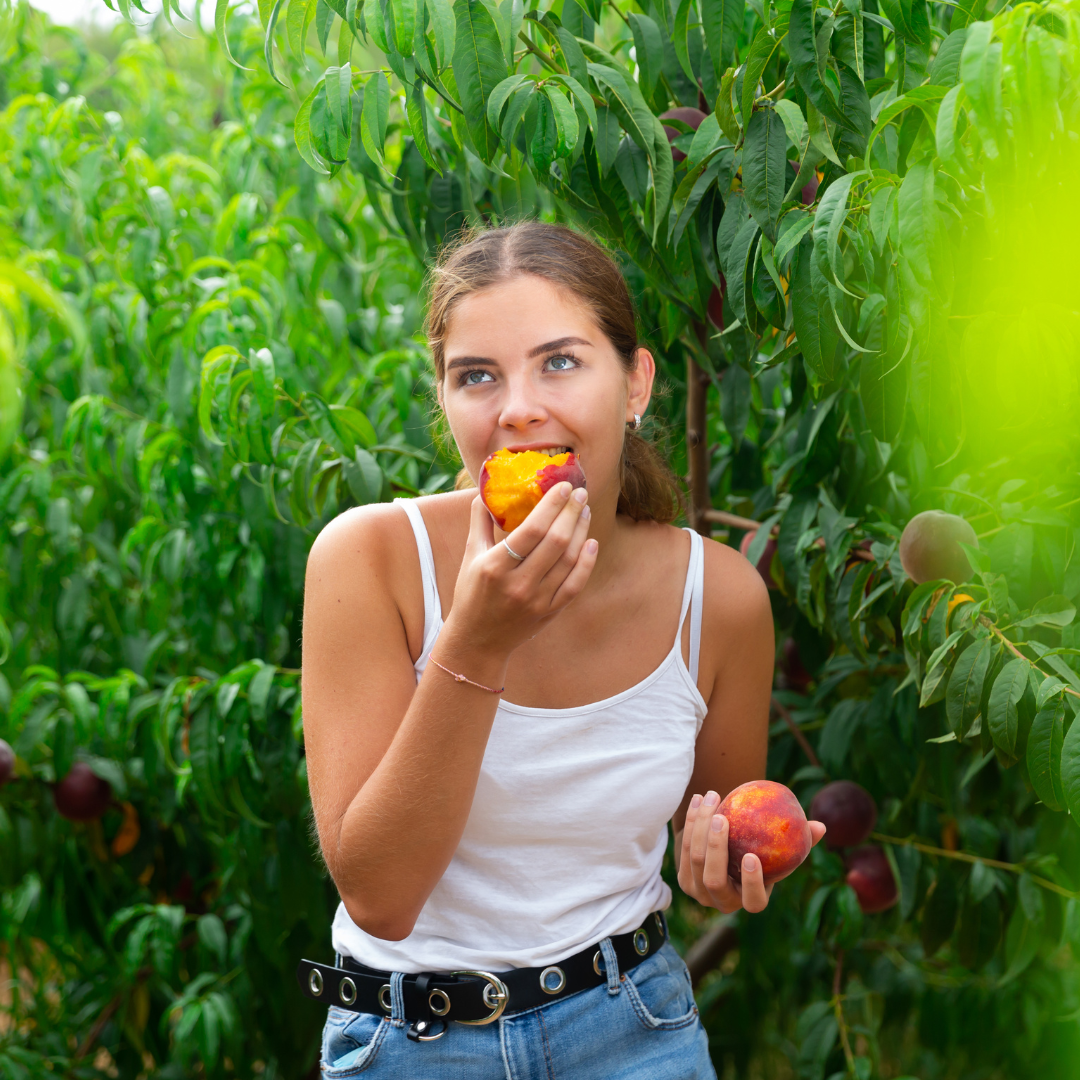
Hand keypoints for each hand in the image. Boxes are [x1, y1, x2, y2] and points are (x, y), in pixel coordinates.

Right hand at [444, 484, 597, 658]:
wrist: (477, 641)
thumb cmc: (472, 594)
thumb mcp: (470, 557)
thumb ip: (479, 522)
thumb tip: (485, 491)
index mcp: (495, 566)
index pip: (532, 529)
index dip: (552, 505)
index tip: (564, 486)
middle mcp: (519, 584)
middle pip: (555, 541)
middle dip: (572, 512)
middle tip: (581, 492)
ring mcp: (537, 600)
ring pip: (568, 560)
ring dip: (581, 531)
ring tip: (585, 511)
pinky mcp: (550, 612)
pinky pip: (575, 584)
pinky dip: (586, 562)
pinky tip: (591, 542)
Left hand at [677, 790, 827, 913]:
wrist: (722, 857)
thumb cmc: (759, 853)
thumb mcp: (778, 852)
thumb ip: (799, 841)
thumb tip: (820, 827)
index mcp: (750, 901)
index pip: (753, 902)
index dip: (751, 883)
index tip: (752, 857)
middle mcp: (722, 902)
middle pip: (714, 879)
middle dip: (715, 848)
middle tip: (722, 817)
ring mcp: (699, 893)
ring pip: (695, 861)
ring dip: (700, 827)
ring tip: (711, 797)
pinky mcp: (684, 879)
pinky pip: (683, 849)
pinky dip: (691, 823)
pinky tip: (699, 800)